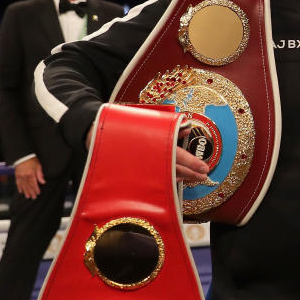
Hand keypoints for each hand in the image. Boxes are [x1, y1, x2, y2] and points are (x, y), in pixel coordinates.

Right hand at [14, 157, 45, 198]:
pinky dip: (19, 188)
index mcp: (31, 174)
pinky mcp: (17, 175)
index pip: (34, 184)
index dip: (36, 189)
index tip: (38, 193)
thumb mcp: (38, 166)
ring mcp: (20, 176)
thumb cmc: (32, 160)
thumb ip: (40, 175)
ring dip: (25, 192)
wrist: (22, 156)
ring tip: (27, 196)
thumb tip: (43, 182)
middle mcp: (24, 176)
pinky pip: (18, 183)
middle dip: (31, 192)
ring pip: (23, 186)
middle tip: (33, 197)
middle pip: (28, 186)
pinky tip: (20, 191)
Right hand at [85, 123, 209, 184]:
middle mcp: (146, 158)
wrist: (94, 130)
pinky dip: (166, 179)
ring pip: (164, 175)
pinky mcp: (131, 174)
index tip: (204, 168)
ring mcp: (139, 168)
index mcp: (151, 143)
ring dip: (181, 177)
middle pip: (173, 168)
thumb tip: (187, 128)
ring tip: (195, 178)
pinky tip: (176, 180)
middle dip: (190, 173)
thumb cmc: (121, 123)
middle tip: (204, 176)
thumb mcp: (146, 119)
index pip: (175, 155)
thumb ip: (167, 125)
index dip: (191, 163)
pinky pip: (153, 180)